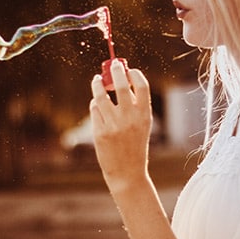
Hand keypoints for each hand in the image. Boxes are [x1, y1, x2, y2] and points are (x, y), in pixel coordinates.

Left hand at [89, 59, 152, 193]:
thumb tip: (123, 80)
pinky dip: (95, 104)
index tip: (129, 69)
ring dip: (97, 84)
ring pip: (101, 95)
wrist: (128, 173)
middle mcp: (130, 118)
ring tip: (96, 80)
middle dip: (116, 70)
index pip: (142, 86)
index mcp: (144, 115)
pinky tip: (97, 105)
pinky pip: (95, 109)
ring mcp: (114, 125)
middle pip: (121, 85)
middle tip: (113, 64)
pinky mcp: (100, 132)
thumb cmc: (135, 146)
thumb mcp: (142, 125)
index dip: (135, 74)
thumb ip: (135, 105)